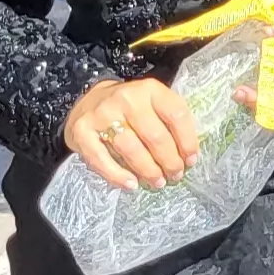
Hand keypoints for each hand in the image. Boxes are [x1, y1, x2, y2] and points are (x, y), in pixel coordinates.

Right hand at [65, 77, 200, 190]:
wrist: (88, 101)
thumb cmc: (129, 108)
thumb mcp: (152, 103)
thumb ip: (169, 121)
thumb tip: (188, 155)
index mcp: (150, 89)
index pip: (176, 115)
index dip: (187, 141)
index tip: (191, 160)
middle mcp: (127, 98)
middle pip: (155, 136)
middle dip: (169, 161)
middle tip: (175, 175)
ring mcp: (102, 114)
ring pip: (131, 149)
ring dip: (148, 170)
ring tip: (158, 182)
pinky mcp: (82, 131)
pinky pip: (101, 159)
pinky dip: (117, 175)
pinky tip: (131, 185)